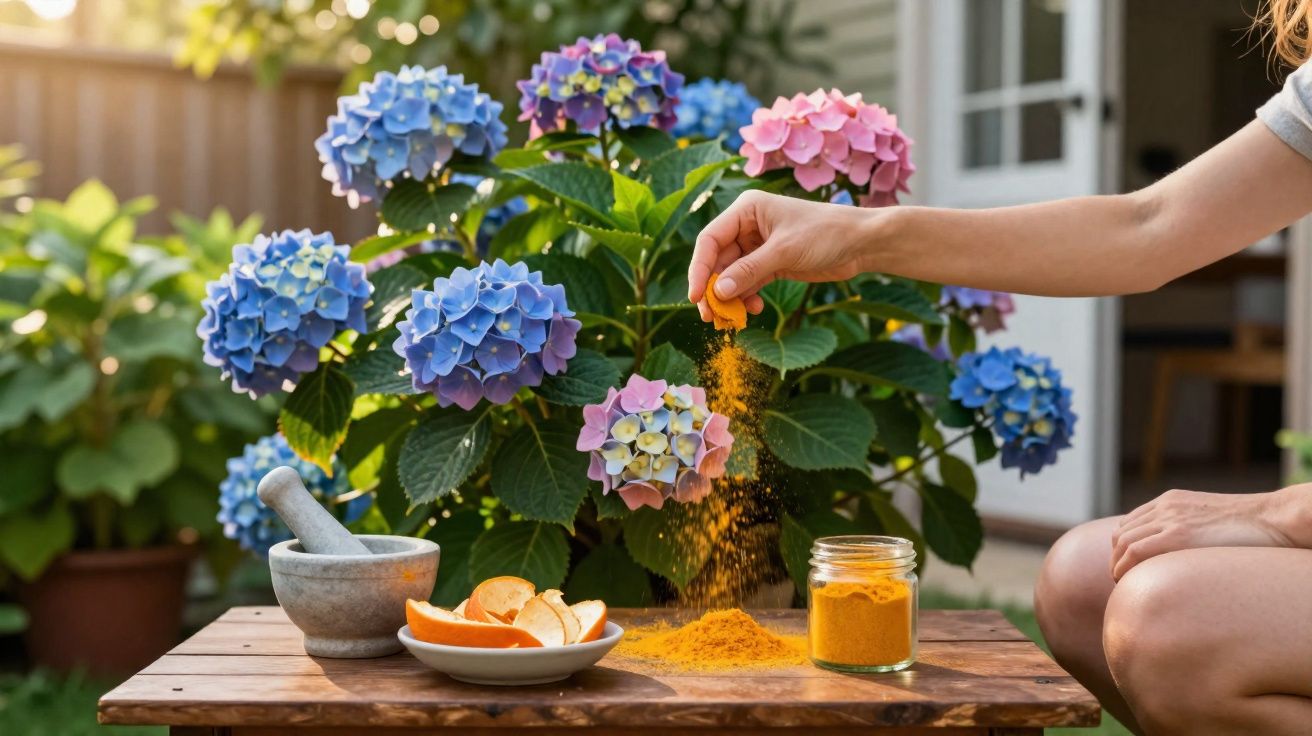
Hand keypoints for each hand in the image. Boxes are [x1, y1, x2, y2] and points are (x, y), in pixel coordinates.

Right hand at [687, 190, 876, 322]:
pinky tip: (751, 311)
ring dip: (729, 298)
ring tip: (729, 320)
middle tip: (710, 316)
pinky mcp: (771, 264)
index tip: (695, 295)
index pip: (710, 239)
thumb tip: (717, 292)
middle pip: (718, 261)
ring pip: (732, 275)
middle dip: (713, 289)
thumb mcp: (784, 252)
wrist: (861, 243)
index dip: (699, 268)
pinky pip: (748, 283)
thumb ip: (749, 271)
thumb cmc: (825, 234)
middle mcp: (748, 226)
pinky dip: (746, 298)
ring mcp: (758, 246)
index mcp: (746, 210)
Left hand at [1110, 487, 1307, 579]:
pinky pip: (1136, 551)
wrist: (1272, 517)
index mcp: (1171, 501)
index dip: (1121, 546)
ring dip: (1116, 564)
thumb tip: (1181, 557)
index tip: (1123, 564)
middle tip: (1119, 578)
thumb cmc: (1250, 527)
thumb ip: (1189, 530)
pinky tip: (1126, 581)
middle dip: (1115, 557)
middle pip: (1122, 533)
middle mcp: (1165, 506)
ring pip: (1124, 542)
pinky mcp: (1178, 534)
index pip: (1131, 522)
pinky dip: (1124, 567)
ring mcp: (1171, 519)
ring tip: (1122, 583)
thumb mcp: (1209, 521)